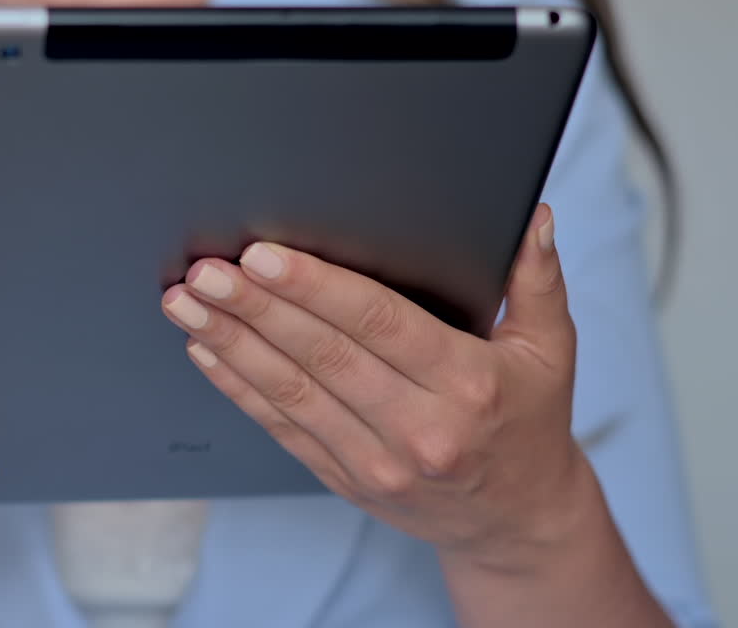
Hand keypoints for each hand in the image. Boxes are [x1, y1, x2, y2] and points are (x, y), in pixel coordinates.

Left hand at [161, 205, 590, 570]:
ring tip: (186, 304)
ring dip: (229, 344)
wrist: (513, 521)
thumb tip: (533, 216)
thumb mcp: (551, 350)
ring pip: (289, 391)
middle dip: (255, 309)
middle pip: (322, 355)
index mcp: (467, 383)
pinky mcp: (344, 478)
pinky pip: (281, 427)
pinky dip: (237, 388)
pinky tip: (206, 351)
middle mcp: (418, 427)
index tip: (264, 256)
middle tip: (205, 272)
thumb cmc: (527, 423)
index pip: (380, 325)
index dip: (316, 288)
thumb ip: (535, 281)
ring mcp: (376, 460)